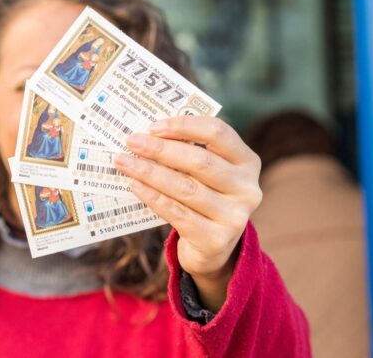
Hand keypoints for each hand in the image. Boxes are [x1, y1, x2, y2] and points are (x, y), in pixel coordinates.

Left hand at [113, 116, 262, 311]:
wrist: (212, 247)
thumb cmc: (204, 197)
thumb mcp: (208, 173)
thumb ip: (189, 153)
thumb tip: (147, 135)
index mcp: (247, 161)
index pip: (218, 133)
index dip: (185, 126)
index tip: (153, 126)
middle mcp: (247, 188)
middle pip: (200, 161)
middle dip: (160, 149)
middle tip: (131, 141)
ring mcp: (234, 216)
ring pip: (185, 188)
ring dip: (150, 172)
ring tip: (124, 162)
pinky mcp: (215, 239)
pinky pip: (177, 212)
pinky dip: (152, 196)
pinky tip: (134, 185)